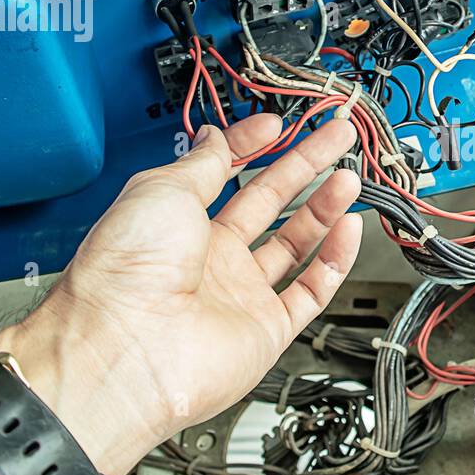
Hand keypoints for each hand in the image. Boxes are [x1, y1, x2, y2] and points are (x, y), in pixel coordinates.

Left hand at [0, 113, 362, 474]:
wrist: (129, 349)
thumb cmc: (126, 271)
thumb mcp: (162, 190)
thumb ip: (202, 163)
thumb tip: (215, 136)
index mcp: (178, 223)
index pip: (225, 174)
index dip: (253, 146)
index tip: (279, 125)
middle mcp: (209, 258)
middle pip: (269, 202)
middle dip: (304, 166)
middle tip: (335, 138)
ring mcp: (239, 294)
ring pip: (296, 243)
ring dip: (324, 207)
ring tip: (348, 177)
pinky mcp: (266, 329)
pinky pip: (312, 290)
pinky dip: (335, 260)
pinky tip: (348, 228)